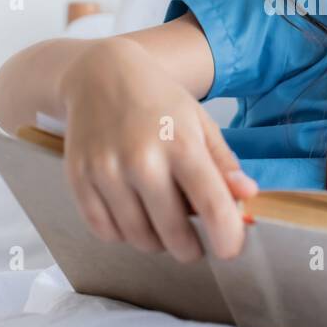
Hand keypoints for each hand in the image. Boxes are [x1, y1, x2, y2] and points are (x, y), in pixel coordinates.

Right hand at [57, 37, 258, 262]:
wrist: (100, 75)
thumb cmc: (157, 101)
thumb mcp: (199, 123)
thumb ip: (223, 163)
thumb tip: (247, 196)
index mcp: (180, 143)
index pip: (212, 205)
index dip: (227, 237)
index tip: (230, 251)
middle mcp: (141, 159)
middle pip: (173, 233)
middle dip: (190, 249)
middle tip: (195, 246)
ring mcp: (106, 171)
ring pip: (138, 238)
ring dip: (156, 243)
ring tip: (163, 227)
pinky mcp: (79, 179)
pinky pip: (105, 231)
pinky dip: (123, 234)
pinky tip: (134, 217)